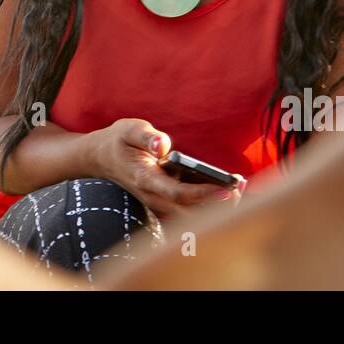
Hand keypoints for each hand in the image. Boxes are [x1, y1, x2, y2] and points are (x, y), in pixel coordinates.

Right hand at [88, 118, 243, 220]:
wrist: (101, 158)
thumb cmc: (119, 142)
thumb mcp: (128, 129)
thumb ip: (145, 136)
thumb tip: (162, 144)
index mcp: (146, 180)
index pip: (179, 193)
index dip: (204, 194)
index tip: (228, 189)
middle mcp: (154, 197)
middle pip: (191, 210)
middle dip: (218, 203)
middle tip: (242, 187)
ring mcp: (159, 203)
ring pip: (192, 213)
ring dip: (216, 205)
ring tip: (240, 187)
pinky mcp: (165, 202)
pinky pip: (189, 208)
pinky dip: (209, 203)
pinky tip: (227, 188)